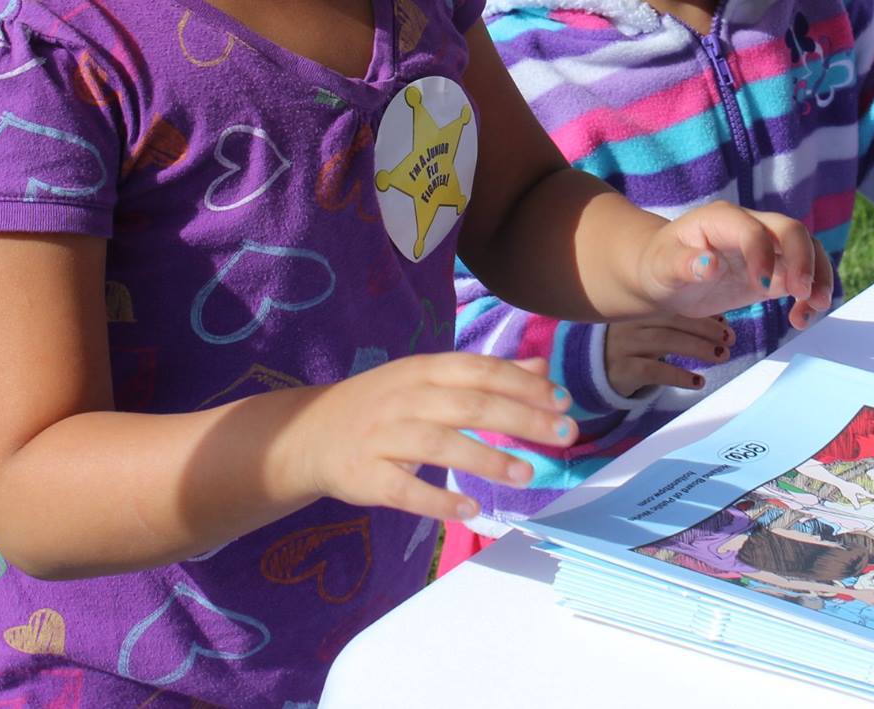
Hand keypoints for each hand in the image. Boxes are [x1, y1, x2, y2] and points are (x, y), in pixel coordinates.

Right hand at [281, 352, 574, 524]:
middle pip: (469, 404)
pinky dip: (438, 499)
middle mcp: (405, 398)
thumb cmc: (382, 405)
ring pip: (440, 444)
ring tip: (527, 475)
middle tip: (564, 437)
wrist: (308, 434)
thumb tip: (542, 366)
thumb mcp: (428, 379)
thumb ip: (485, 374)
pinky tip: (471, 507)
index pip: (481, 370)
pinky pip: (405, 489)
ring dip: (487, 459)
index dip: (524, 385)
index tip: (563, 403)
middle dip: (521, 419)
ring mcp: (383, 437)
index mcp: (424, 370)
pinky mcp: (366, 475)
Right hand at [606, 313, 732, 397]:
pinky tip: (699, 382)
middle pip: (671, 320)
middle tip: (730, 339)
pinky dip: (679, 376)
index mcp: (639, 307)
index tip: (725, 321)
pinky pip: (654, 371)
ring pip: (665, 341)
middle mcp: (629, 321)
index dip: (701, 312)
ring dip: (697, 348)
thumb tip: (720, 319)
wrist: (594, 372)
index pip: (673, 305)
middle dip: (704, 328)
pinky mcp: (622, 370)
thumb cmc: (631, 347)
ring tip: (722, 356)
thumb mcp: (649, 329)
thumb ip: (676, 323)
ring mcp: (624, 345)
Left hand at [633, 202, 833, 328]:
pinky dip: (810, 295)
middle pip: (791, 231)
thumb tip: (708, 265)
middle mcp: (749, 227)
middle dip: (803, 260)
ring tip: (816, 308)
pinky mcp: (772, 271)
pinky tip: (801, 318)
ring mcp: (765, 249)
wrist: (665, 275)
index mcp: (721, 219)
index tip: (760, 285)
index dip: (761, 254)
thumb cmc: (660, 266)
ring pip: (807, 250)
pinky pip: (802, 276)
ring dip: (818, 276)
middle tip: (803, 293)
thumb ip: (683, 265)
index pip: (752, 229)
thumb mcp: (662, 267)